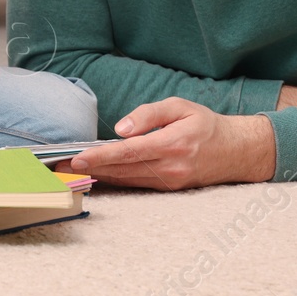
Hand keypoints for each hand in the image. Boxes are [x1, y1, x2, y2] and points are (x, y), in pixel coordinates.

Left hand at [60, 98, 275, 189]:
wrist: (236, 152)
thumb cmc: (205, 124)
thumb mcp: (180, 106)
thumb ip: (149, 114)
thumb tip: (120, 128)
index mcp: (173, 144)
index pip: (129, 152)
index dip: (101, 156)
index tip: (78, 157)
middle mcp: (171, 168)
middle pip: (123, 170)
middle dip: (90, 168)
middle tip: (60, 166)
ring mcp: (170, 183)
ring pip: (126, 180)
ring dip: (98, 176)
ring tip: (70, 171)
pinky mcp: (168, 189)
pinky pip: (136, 184)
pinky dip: (114, 180)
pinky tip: (95, 175)